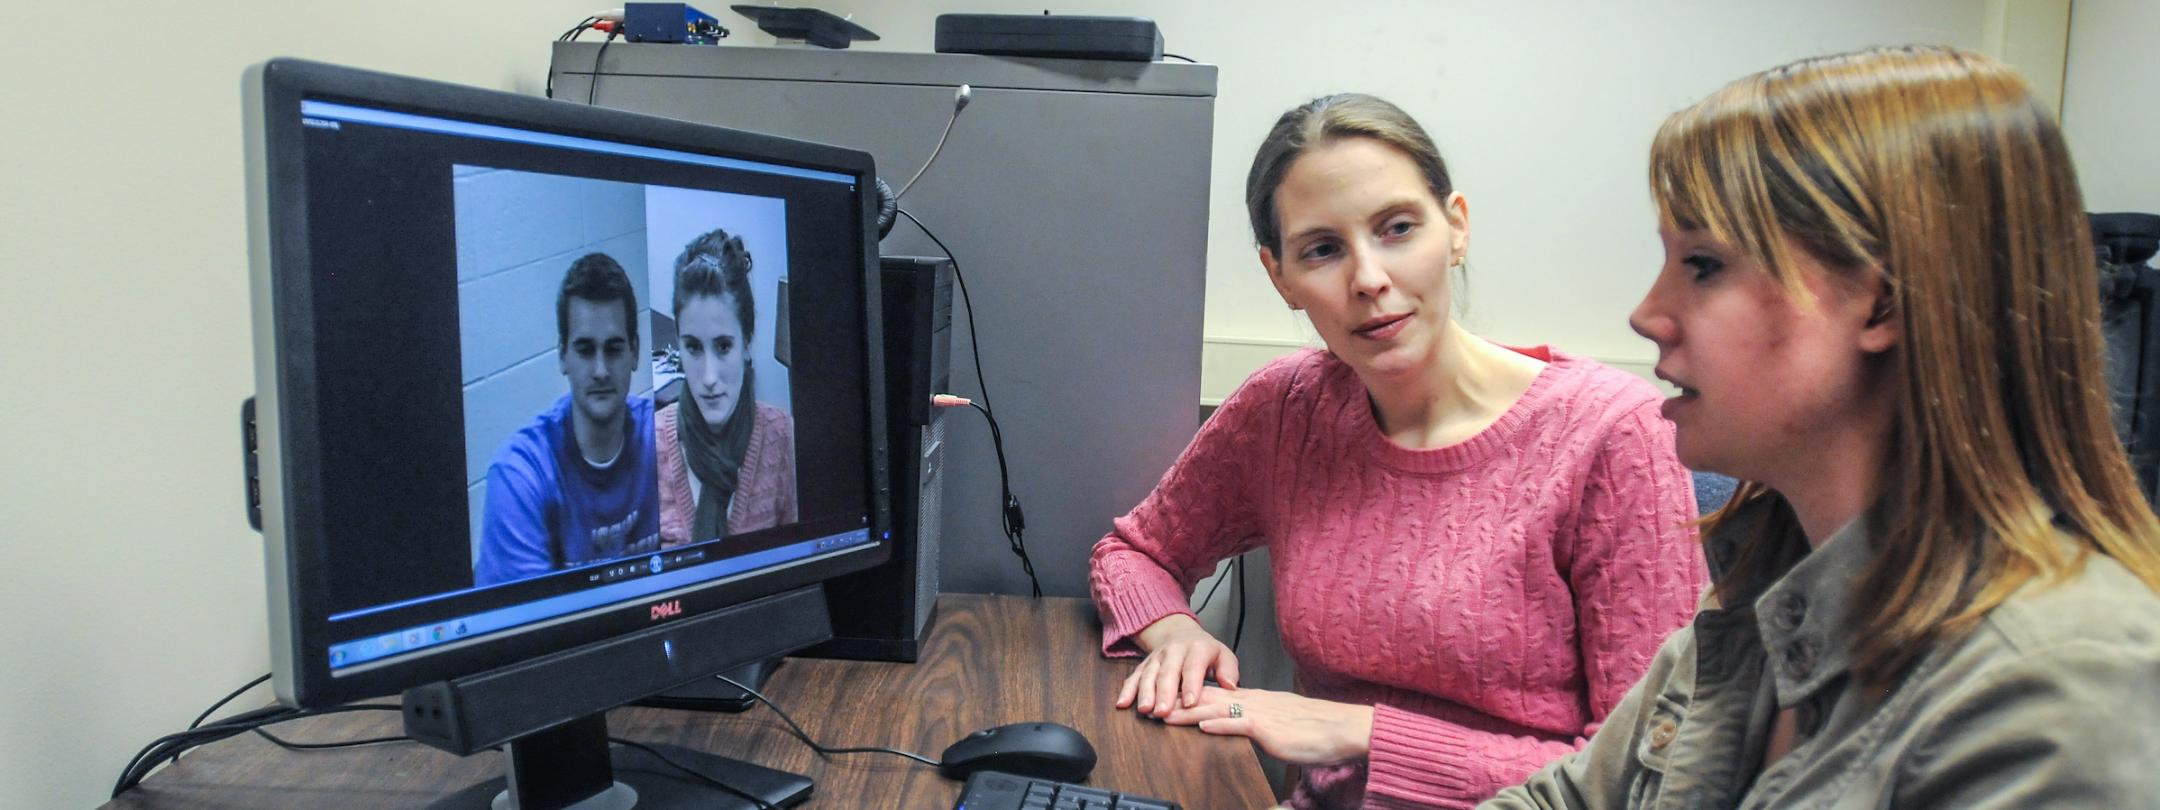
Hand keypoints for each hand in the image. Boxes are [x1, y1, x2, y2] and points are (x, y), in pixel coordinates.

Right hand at [1116, 614, 1238, 718]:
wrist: (1182, 634)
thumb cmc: (1206, 652)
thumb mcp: (1224, 655)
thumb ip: (1229, 670)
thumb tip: (1230, 686)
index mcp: (1197, 648)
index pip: (1193, 667)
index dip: (1191, 684)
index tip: (1190, 702)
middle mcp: (1174, 651)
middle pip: (1168, 672)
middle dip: (1164, 693)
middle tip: (1163, 712)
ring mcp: (1157, 657)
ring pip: (1149, 674)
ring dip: (1145, 693)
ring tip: (1145, 710)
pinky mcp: (1144, 664)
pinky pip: (1134, 676)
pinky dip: (1127, 690)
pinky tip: (1122, 704)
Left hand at [1166, 685, 1373, 766]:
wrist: (1342, 727)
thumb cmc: (1317, 729)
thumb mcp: (1282, 723)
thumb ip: (1261, 722)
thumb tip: (1246, 726)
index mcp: (1257, 701)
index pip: (1216, 695)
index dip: (1189, 697)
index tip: (1167, 698)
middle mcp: (1254, 702)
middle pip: (1207, 698)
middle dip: (1178, 701)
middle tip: (1151, 704)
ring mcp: (1260, 713)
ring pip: (1216, 708)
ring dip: (1187, 711)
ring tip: (1162, 713)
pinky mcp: (1268, 729)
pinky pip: (1239, 724)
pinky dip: (1218, 723)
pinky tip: (1201, 725)